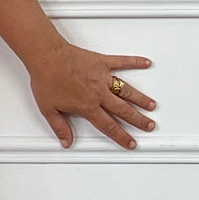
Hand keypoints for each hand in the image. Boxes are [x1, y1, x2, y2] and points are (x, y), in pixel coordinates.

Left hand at [26, 38, 155, 149]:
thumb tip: (66, 141)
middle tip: (149, 126)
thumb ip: (60, 127)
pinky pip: (122, 62)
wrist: (47, 57)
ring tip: (151, 105)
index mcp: (87, 106)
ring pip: (126, 90)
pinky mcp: (102, 62)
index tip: (131, 142)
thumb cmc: (46, 80)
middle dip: (138, 120)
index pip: (108, 126)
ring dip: (140, 99)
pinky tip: (146, 63)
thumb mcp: (49, 110)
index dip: (121, 136)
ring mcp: (102, 77)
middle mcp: (99, 93)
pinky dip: (134, 62)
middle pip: (123, 110)